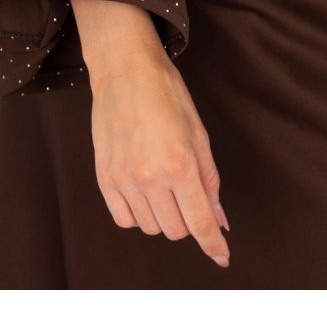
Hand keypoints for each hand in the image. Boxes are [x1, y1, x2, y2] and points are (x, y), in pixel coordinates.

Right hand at [88, 39, 230, 268]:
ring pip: (151, 227)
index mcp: (180, 164)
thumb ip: (209, 179)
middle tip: (188, 193)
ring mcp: (124, 180)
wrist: (124, 69)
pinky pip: (124, 219)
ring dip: (163, 215)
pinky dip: (138, 214)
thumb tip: (219, 218)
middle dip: (188, 219)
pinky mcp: (104, 178)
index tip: (222, 256)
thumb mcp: (198, 132)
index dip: (214, 244)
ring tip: (163, 183)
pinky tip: (143, 192)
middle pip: (176, 230)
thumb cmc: (166, 93)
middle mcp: (150, 177)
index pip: (200, 222)